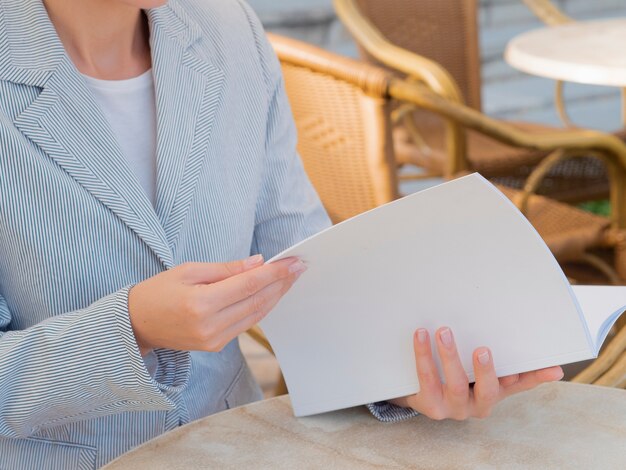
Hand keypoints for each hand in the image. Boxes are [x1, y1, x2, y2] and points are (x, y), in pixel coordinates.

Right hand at [128, 255, 305, 354]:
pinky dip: (261, 307)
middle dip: (281, 283)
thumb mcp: (189, 271)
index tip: (294, 262)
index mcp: (201, 304)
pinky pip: (246, 323)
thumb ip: (226, 269)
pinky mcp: (216, 346)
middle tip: (299, 267)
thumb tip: (258, 263)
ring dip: (276, 296)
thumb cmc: (158, 292)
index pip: (248, 285)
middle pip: (257, 301)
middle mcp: (210, 326)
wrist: (136, 325)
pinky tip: (272, 293)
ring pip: (256, 315)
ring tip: (290, 278)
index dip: (275, 273)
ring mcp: (214, 340)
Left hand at [390, 327, 563, 419]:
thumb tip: (550, 362)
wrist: (419, 394)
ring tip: (444, 331)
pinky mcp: (428, 404)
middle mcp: (476, 405)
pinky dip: (423, 355)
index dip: (536, 378)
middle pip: (487, 391)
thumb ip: (507, 362)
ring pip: (454, 384)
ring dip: (450, 356)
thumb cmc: (456, 378)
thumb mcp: (481, 372)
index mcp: (493, 394)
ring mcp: (451, 407)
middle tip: (482, 349)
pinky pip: (426, 378)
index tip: (553, 368)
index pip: (521, 385)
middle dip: (486, 371)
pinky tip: (421, 335)